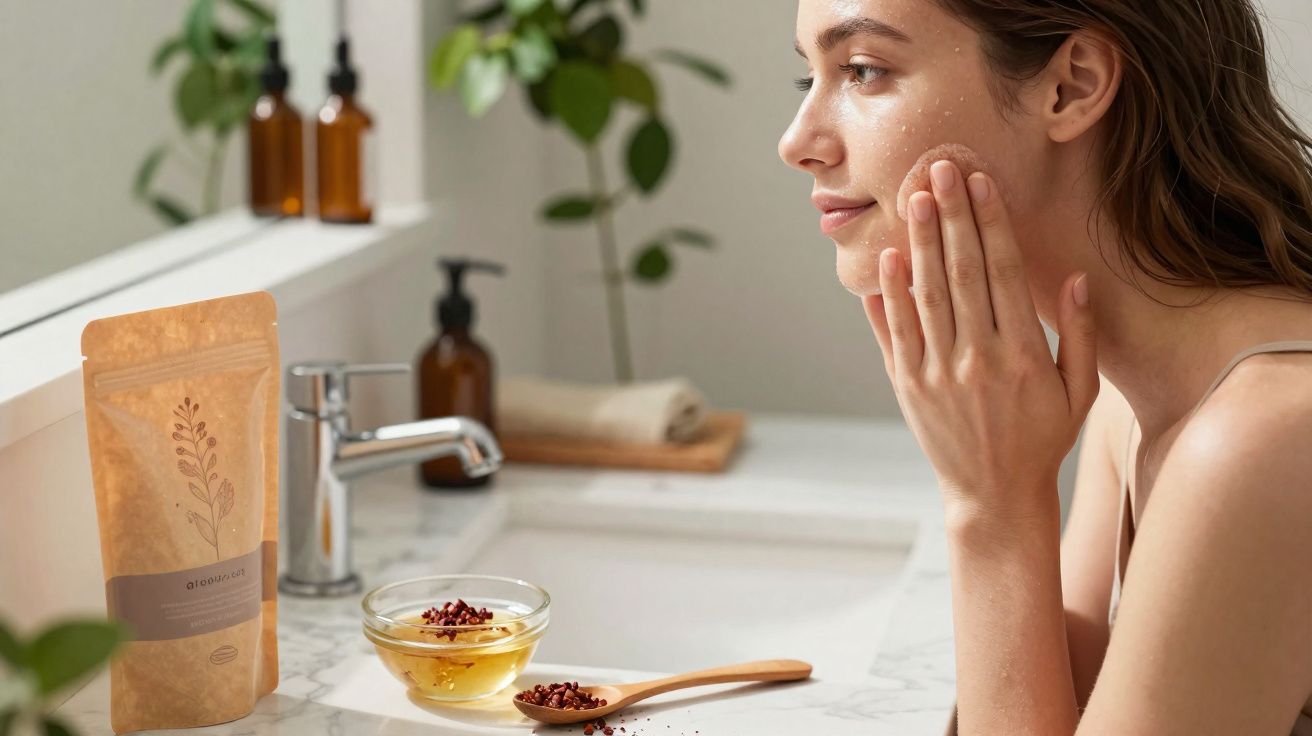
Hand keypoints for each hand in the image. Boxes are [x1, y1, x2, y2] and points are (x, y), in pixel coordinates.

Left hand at [862, 160, 1097, 514]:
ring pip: (926, 295)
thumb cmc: (1042, 439)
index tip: (981, 183)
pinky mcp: (907, 385)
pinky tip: (887, 258)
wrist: (993, 494)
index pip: (1002, 273)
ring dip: (920, 243)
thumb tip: (1074, 278)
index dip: (990, 223)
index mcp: (1023, 354)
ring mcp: (937, 372)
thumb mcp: (1079, 391)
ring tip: (914, 199)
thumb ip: (1080, 334)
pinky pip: (895, 332)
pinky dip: (889, 295)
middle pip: (961, 272)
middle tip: (938, 169)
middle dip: (951, 216)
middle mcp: (978, 359)